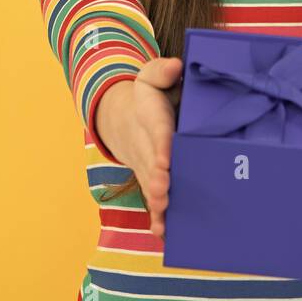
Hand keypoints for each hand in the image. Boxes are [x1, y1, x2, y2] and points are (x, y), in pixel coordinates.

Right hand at [93, 56, 182, 238]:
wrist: (126, 120)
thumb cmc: (151, 99)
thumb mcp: (150, 77)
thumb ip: (160, 71)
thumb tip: (175, 66)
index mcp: (152, 121)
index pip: (157, 134)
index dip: (161, 147)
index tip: (165, 159)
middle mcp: (148, 149)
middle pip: (152, 166)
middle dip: (157, 180)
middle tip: (165, 191)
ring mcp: (149, 169)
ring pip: (153, 188)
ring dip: (158, 202)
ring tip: (165, 213)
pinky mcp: (154, 182)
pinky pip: (155, 203)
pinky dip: (158, 219)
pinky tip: (164, 233)